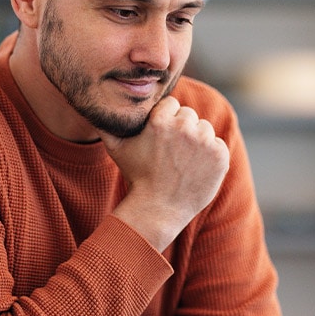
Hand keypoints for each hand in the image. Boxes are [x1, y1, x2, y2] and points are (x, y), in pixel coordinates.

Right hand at [100, 96, 228, 250]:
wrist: (159, 210)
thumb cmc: (137, 177)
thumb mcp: (116, 149)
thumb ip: (107, 124)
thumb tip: (94, 108)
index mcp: (160, 119)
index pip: (172, 105)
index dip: (166, 120)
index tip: (161, 138)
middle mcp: (184, 126)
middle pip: (189, 115)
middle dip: (182, 129)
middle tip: (172, 152)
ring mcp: (204, 141)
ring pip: (204, 129)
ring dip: (197, 141)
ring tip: (182, 161)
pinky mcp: (220, 155)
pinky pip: (218, 145)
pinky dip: (210, 156)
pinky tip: (195, 169)